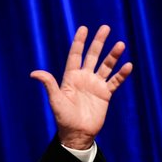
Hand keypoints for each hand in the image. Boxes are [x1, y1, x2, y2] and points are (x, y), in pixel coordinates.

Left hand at [30, 25, 132, 149]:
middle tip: (105, 27)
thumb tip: (34, 73)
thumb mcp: (55, 100)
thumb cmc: (63, 117)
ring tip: (120, 44)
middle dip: (98, 42)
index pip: (75, 55)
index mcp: (70, 77)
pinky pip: (115, 81)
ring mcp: (95, 85)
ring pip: (106, 66)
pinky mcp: (105, 94)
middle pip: (92, 56)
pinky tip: (128, 65)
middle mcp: (84, 78)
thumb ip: (49, 84)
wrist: (77, 133)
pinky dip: (122, 74)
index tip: (83, 28)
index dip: (79, 42)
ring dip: (113, 56)